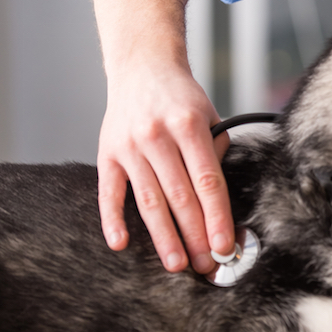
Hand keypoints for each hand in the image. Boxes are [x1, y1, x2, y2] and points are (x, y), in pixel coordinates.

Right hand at [97, 60, 233, 273]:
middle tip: (205, 265)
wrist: (143, 67)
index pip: (208, 181)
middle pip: (179, 197)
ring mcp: (129, 146)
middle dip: (195, 235)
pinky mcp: (107, 153)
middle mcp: (157, 136)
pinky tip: (121, 243)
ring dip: (163, 236)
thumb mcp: (210, 115)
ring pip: (148, 200)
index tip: (225, 245)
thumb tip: (220, 200)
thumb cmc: (182, 98)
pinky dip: (112, 220)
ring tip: (177, 263)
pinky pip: (109, 192)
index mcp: (189, 126)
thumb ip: (216, 153)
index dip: (217, 217)